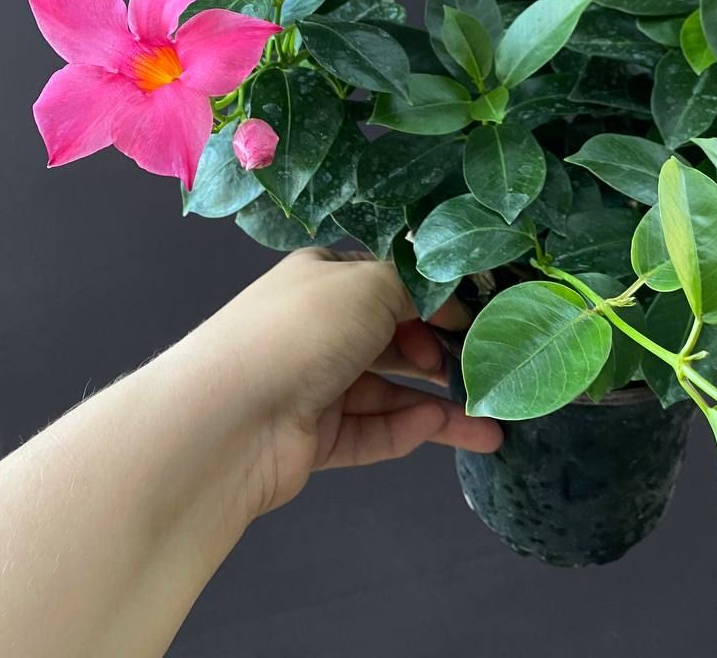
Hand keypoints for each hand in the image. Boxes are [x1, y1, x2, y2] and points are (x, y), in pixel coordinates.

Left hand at [193, 247, 502, 518]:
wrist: (226, 419)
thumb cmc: (301, 330)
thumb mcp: (368, 285)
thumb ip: (413, 288)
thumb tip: (444, 306)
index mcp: (323, 279)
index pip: (388, 282)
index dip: (434, 299)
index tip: (478, 318)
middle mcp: (318, 327)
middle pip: (393, 338)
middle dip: (440, 354)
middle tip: (487, 370)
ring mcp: (315, 384)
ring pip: (389, 392)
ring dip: (440, 405)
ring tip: (490, 425)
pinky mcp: (315, 437)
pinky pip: (371, 431)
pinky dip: (406, 429)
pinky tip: (442, 429)